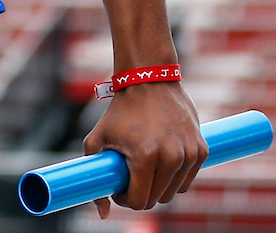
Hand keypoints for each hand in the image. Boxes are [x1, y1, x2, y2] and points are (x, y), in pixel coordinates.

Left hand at [84, 83, 207, 217]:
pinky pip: (188, 178)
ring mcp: (189, 153)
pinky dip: (176, 174)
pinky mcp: (202, 149)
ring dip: (160, 184)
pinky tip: (162, 156)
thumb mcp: (98, 138)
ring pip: (174, 191)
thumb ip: (93, 173)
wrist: (149, 79)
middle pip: (158, 199)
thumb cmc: (121, 110)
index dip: (126, 199)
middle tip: (132, 174)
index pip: (140, 202)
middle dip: (142, 192)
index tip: (120, 187)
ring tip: (146, 162)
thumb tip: (103, 215)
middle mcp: (171, 157)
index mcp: (145, 156)